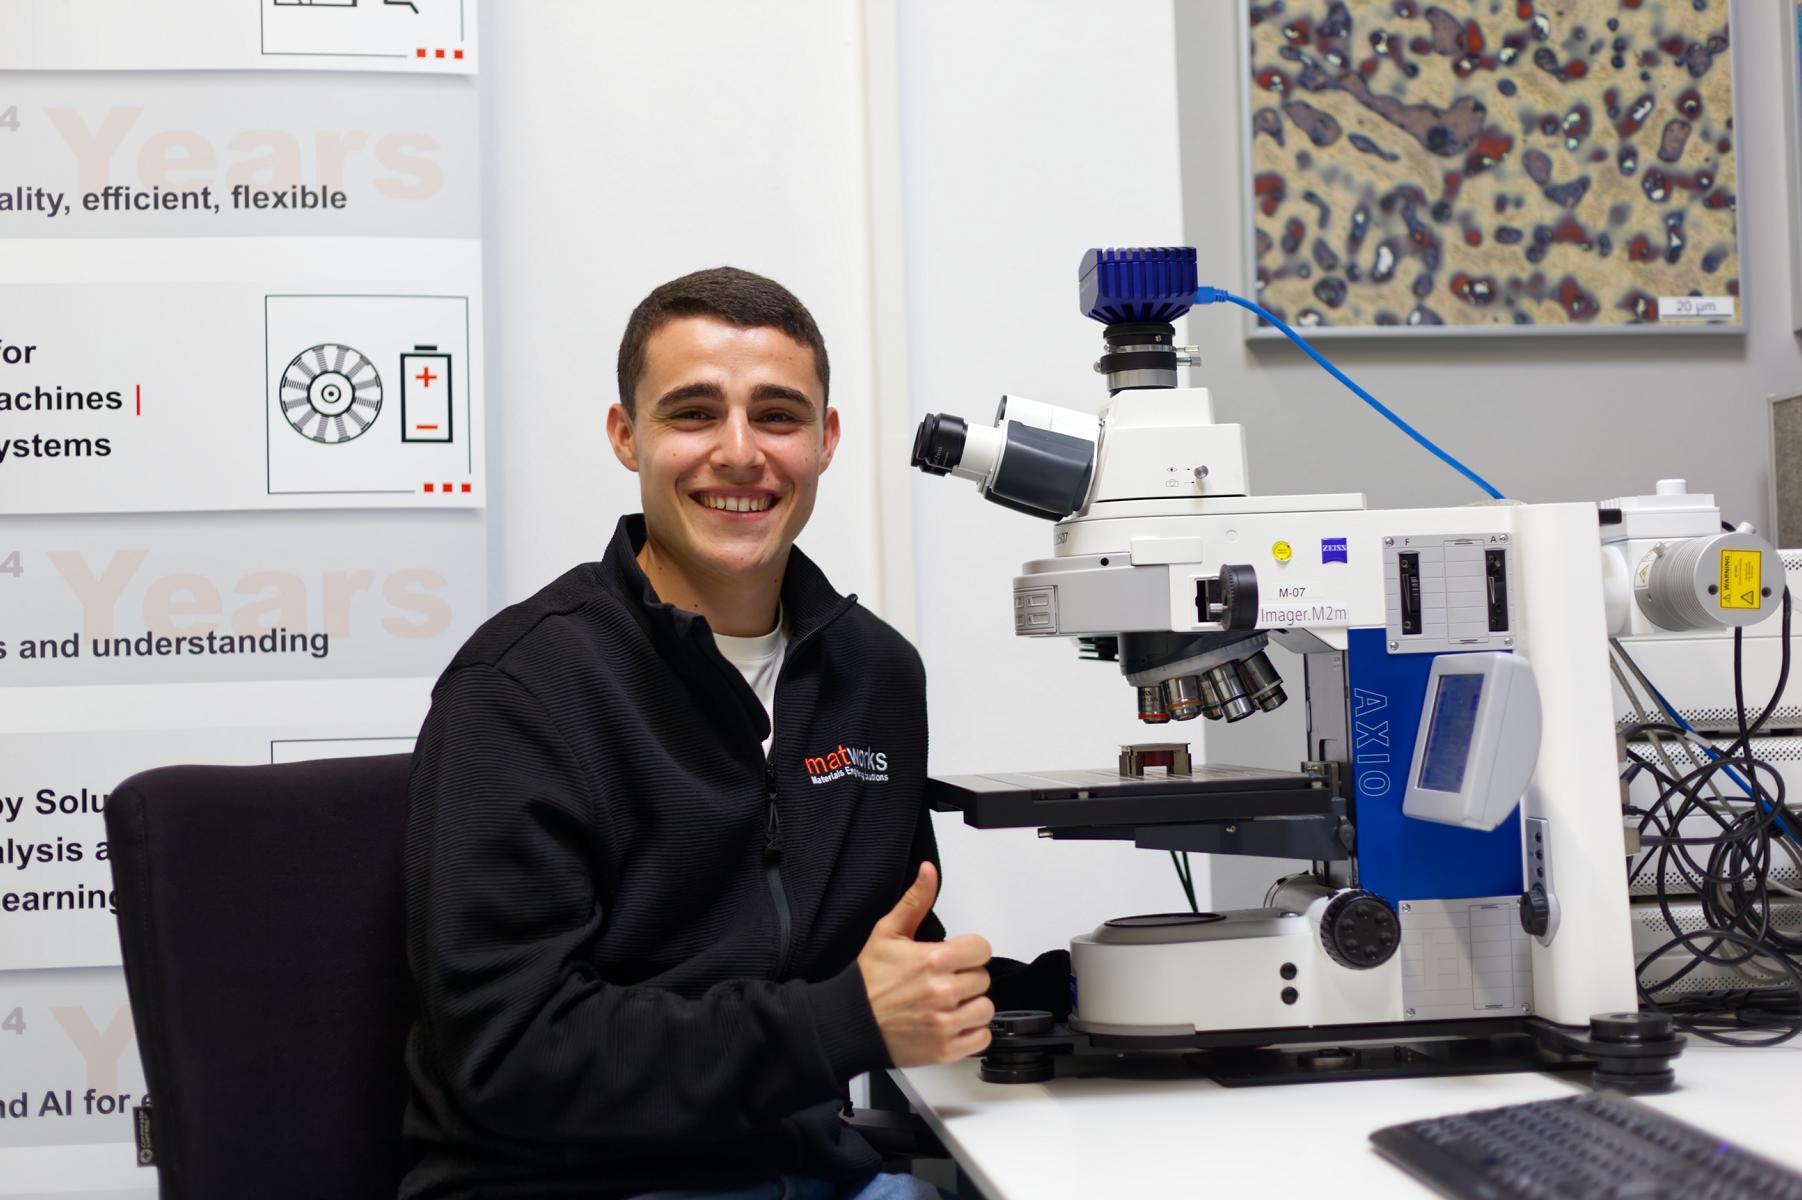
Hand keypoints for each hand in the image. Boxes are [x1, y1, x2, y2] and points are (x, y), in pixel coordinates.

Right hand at [857, 862, 993, 1066]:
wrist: (848, 1023)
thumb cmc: (868, 981)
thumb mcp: (887, 932)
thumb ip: (915, 901)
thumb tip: (928, 872)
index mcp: (933, 960)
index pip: (982, 950)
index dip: (969, 951)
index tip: (956, 956)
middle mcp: (943, 992)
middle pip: (983, 979)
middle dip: (966, 977)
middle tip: (944, 980)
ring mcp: (945, 1023)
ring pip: (986, 1009)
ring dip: (972, 1006)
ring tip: (949, 1003)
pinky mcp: (944, 1049)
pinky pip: (981, 1038)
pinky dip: (972, 1032)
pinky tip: (953, 1023)